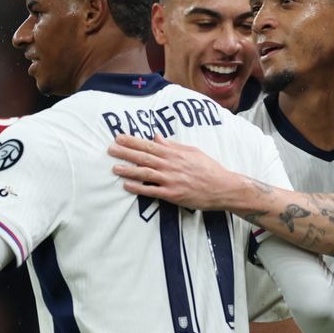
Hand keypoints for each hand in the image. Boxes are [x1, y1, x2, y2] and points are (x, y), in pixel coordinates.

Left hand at [108, 135, 243, 210]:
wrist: (222, 187)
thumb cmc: (208, 168)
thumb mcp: (192, 152)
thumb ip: (173, 145)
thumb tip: (157, 137)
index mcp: (175, 154)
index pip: (150, 146)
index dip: (133, 141)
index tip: (119, 138)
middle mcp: (171, 165)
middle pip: (144, 158)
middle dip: (126, 153)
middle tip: (110, 149)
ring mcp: (171, 180)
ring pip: (145, 173)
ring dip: (129, 170)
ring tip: (114, 168)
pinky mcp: (173, 195)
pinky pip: (152, 191)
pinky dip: (139, 188)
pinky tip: (127, 185)